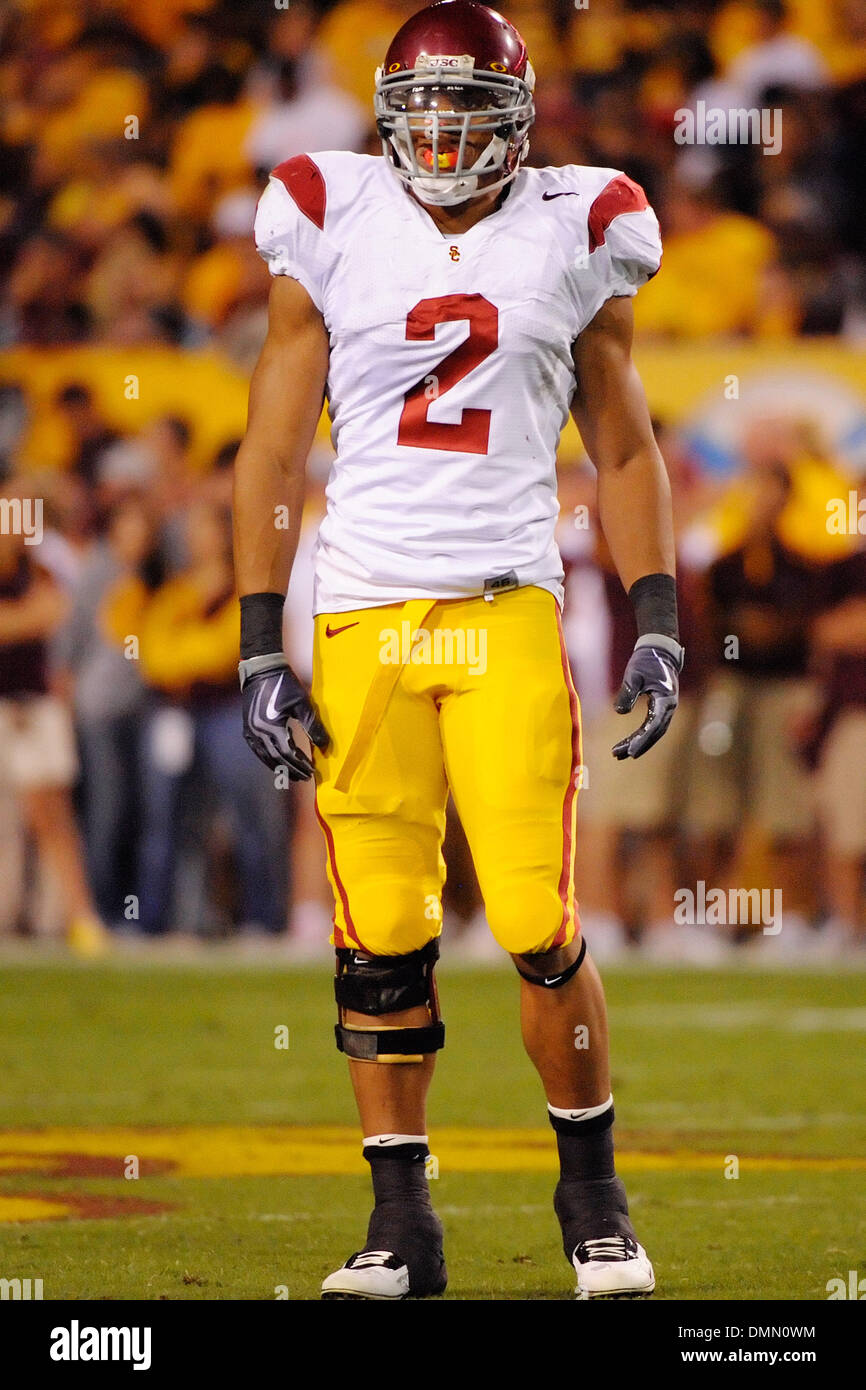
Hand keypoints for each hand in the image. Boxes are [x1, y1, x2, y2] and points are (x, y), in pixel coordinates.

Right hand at [241, 658, 328, 779]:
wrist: (262, 670)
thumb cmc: (285, 684)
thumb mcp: (302, 704)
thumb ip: (313, 726)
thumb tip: (325, 746)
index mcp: (271, 726)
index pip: (288, 752)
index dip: (301, 763)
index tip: (313, 770)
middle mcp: (258, 732)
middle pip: (276, 758)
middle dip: (292, 769)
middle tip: (305, 778)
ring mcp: (250, 731)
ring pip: (265, 757)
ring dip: (280, 768)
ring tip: (292, 775)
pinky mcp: (247, 729)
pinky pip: (257, 750)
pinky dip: (268, 760)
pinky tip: (277, 764)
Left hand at [612, 636, 682, 759]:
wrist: (660, 651)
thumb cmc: (647, 660)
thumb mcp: (634, 674)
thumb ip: (627, 692)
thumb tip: (620, 712)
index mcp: (666, 698)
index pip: (654, 724)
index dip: (642, 739)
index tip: (630, 751)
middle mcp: (669, 707)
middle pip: (655, 732)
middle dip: (638, 745)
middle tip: (619, 755)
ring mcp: (666, 708)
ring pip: (654, 731)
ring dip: (638, 743)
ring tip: (618, 753)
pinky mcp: (661, 707)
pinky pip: (652, 726)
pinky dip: (641, 735)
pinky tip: (628, 743)